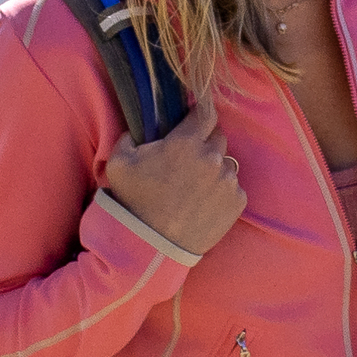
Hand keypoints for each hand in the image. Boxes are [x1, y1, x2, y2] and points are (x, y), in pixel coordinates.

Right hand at [100, 118, 247, 257]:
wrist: (152, 245)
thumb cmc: (133, 202)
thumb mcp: (118, 163)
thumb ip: (128, 137)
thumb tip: (136, 128)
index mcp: (186, 143)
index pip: (206, 112)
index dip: (201, 112)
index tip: (196, 116)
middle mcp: (212, 158)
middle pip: (218, 137)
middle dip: (205, 142)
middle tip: (188, 159)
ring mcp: (228, 181)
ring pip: (226, 163)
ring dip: (214, 168)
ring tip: (193, 185)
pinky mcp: (237, 201)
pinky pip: (233, 187)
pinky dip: (221, 191)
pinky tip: (202, 202)